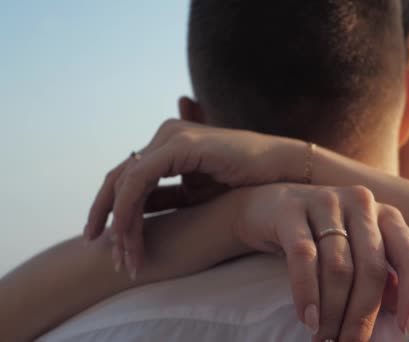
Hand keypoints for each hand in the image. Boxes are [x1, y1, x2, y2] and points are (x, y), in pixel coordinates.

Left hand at [83, 119, 303, 275]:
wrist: (283, 170)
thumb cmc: (245, 182)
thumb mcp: (196, 195)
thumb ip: (166, 198)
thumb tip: (138, 216)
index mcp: (167, 146)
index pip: (127, 178)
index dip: (112, 211)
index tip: (108, 244)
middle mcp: (165, 136)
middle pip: (118, 178)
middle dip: (106, 218)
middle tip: (107, 254)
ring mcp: (172, 137)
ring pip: (126, 181)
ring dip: (120, 221)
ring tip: (123, 255)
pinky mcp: (182, 145)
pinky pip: (141, 179)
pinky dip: (130, 209)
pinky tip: (128, 235)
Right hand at [234, 183, 408, 340]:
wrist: (263, 205)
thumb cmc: (318, 234)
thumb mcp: (356, 250)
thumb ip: (381, 276)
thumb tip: (398, 312)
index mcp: (386, 216)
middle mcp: (361, 204)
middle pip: (372, 268)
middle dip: (362, 316)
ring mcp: (326, 202)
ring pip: (338, 267)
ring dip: (332, 311)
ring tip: (324, 338)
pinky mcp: (291, 209)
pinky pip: (303, 256)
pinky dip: (307, 292)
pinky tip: (307, 318)